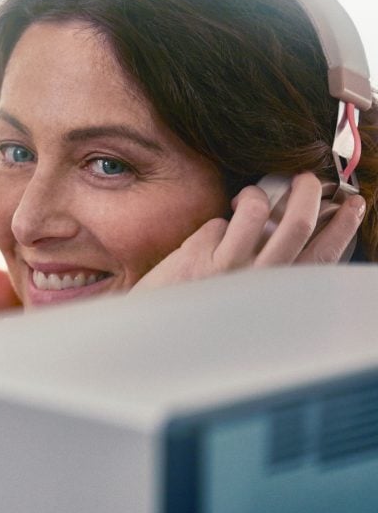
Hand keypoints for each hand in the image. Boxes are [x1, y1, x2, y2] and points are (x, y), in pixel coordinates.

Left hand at [134, 172, 365, 291]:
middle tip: (305, 178)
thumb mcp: (253, 294)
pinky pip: (219, 222)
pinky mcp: (199, 256)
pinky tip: (208, 239)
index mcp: (280, 293)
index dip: (343, 226)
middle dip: (308, 192)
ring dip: (258, 193)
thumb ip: (275, 265)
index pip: (324, 256)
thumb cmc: (211, 311)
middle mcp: (260, 282)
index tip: (353, 204)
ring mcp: (229, 268)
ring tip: (251, 195)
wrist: (160, 334)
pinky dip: (217, 223)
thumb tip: (295, 223)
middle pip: (298, 224)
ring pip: (257, 210)